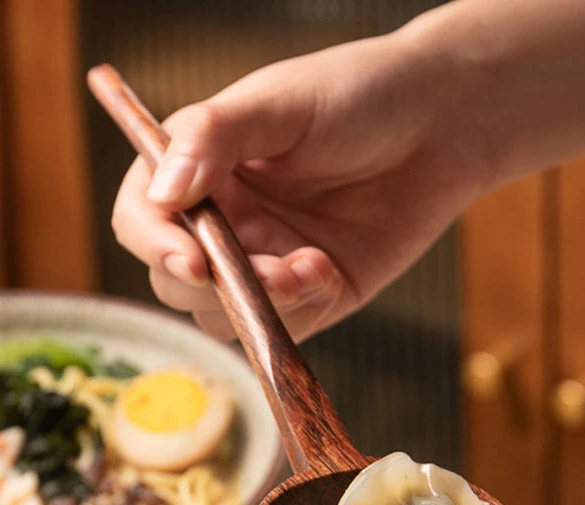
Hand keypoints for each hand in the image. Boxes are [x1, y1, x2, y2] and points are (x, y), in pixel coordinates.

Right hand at [111, 26, 491, 340]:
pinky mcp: (307, 294)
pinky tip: (327, 269)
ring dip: (257, 304)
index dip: (154, 244)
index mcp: (200, 167)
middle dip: (212, 284)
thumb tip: (160, 194)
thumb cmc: (360, 96)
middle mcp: (224, 220)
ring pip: (221, 316)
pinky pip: (279, 328)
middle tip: (263, 268)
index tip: (191, 258)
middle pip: (174, 279)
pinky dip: (299, 310)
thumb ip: (213, 139)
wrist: (441, 129)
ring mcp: (264, 261)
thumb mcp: (281, 103)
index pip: (143, 217)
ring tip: (308, 266)